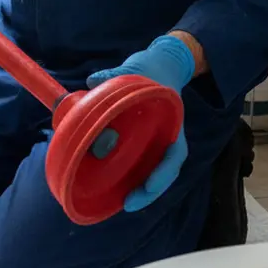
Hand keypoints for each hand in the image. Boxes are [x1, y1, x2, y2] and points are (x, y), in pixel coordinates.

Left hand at [87, 35, 196, 212]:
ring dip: (141, 189)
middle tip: (129, 203)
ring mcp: (158, 140)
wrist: (162, 64)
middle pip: (164, 170)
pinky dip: (131, 178)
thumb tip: (92, 82)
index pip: (175, 153)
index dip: (163, 172)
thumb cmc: (151, 69)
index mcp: (172, 120)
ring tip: (123, 203)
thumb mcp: (136, 68)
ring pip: (154, 171)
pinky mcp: (145, 142)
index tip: (149, 184)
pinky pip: (141, 164)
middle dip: (149, 191)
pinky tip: (116, 188)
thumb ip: (116, 75)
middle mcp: (168, 135)